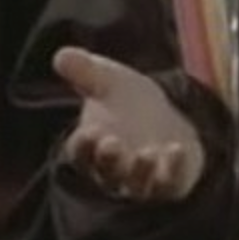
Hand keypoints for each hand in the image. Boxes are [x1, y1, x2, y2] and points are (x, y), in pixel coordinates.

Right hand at [53, 46, 204, 202]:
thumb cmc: (128, 102)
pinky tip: (177, 150)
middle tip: (111, 143)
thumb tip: (61, 54)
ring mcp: (143, 180)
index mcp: (93, 148)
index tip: (88, 131)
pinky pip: (171, 184)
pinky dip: (174, 171)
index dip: (83, 145)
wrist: (167, 116)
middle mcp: (114, 170)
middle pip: (107, 172)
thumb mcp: (109, 81)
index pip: (80, 154)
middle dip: (109, 160)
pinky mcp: (171, 182)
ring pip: (137, 185)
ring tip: (146, 154)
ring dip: (140, 172)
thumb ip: (86, 71)